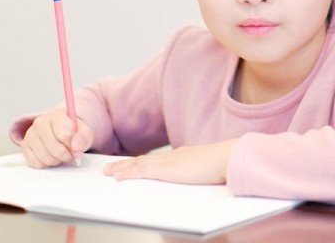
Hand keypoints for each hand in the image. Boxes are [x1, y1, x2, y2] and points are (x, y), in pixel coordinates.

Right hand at [20, 107, 93, 167]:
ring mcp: (30, 134)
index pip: (64, 133)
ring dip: (57, 160)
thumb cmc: (71, 130)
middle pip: (56, 148)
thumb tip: (77, 146)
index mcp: (56, 114)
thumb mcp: (83, 130)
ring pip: (46, 158)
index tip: (76, 146)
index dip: (73, 144)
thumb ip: (84, 136)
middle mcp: (40, 122)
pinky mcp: (24, 146)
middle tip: (71, 152)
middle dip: (67, 154)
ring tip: (61, 152)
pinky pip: (37, 163)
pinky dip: (46, 164)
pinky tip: (51, 155)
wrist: (58, 130)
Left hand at [103, 140, 237, 184]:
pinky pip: (141, 172)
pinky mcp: (166, 170)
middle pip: (143, 160)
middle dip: (125, 164)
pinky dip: (128, 174)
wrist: (227, 158)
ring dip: (121, 168)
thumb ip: (200, 173)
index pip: (156, 160)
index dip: (141, 162)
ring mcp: (168, 162)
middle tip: (109, 167)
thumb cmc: (224, 165)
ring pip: (138, 164)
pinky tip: (117, 177)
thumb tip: (200, 178)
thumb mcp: (208, 170)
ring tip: (107, 172)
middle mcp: (173, 156)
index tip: (131, 164)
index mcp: (183, 156)